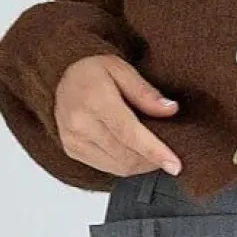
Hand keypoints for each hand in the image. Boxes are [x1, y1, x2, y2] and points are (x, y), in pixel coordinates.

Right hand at [54, 54, 182, 177]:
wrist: (62, 77)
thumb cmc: (94, 71)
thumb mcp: (122, 69)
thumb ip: (145, 92)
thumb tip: (170, 110)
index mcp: (94, 100)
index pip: (129, 133)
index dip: (154, 151)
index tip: (175, 165)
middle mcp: (80, 124)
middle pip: (125, 154)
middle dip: (153, 160)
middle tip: (170, 154)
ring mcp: (73, 140)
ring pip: (118, 166)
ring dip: (142, 165)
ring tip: (155, 153)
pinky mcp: (72, 150)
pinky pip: (107, 167)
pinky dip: (127, 165)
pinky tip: (136, 153)